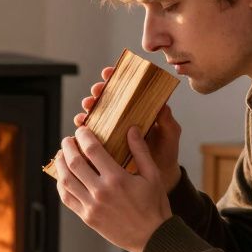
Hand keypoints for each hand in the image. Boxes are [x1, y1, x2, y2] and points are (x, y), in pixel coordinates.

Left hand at [55, 125, 171, 251]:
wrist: (152, 238)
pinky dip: (61, 185)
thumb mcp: (153, 176)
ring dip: (61, 164)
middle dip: (68, 147)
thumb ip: (140, 151)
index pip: (92, 150)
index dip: (83, 136)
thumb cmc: (155, 206)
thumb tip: (131, 129)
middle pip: (74, 163)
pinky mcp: (87, 217)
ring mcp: (91, 206)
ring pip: (66, 180)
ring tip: (62, 155)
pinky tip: (63, 177)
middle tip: (68, 140)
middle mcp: (101, 192)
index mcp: (117, 179)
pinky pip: (67, 198)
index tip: (82, 130)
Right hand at [74, 66, 182, 193]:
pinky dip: (84, 128)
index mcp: (139, 111)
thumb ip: (167, 121)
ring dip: (89, 108)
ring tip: (87, 108)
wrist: (159, 178)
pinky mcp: (104, 146)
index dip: (116, 79)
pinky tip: (81, 124)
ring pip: (96, 114)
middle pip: (107, 99)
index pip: (125, 90)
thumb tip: (162, 105)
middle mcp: (123, 119)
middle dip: (99, 92)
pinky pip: (90, 135)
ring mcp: (112, 131)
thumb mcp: (170, 135)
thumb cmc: (166, 154)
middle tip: (96, 91)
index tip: (109, 73)